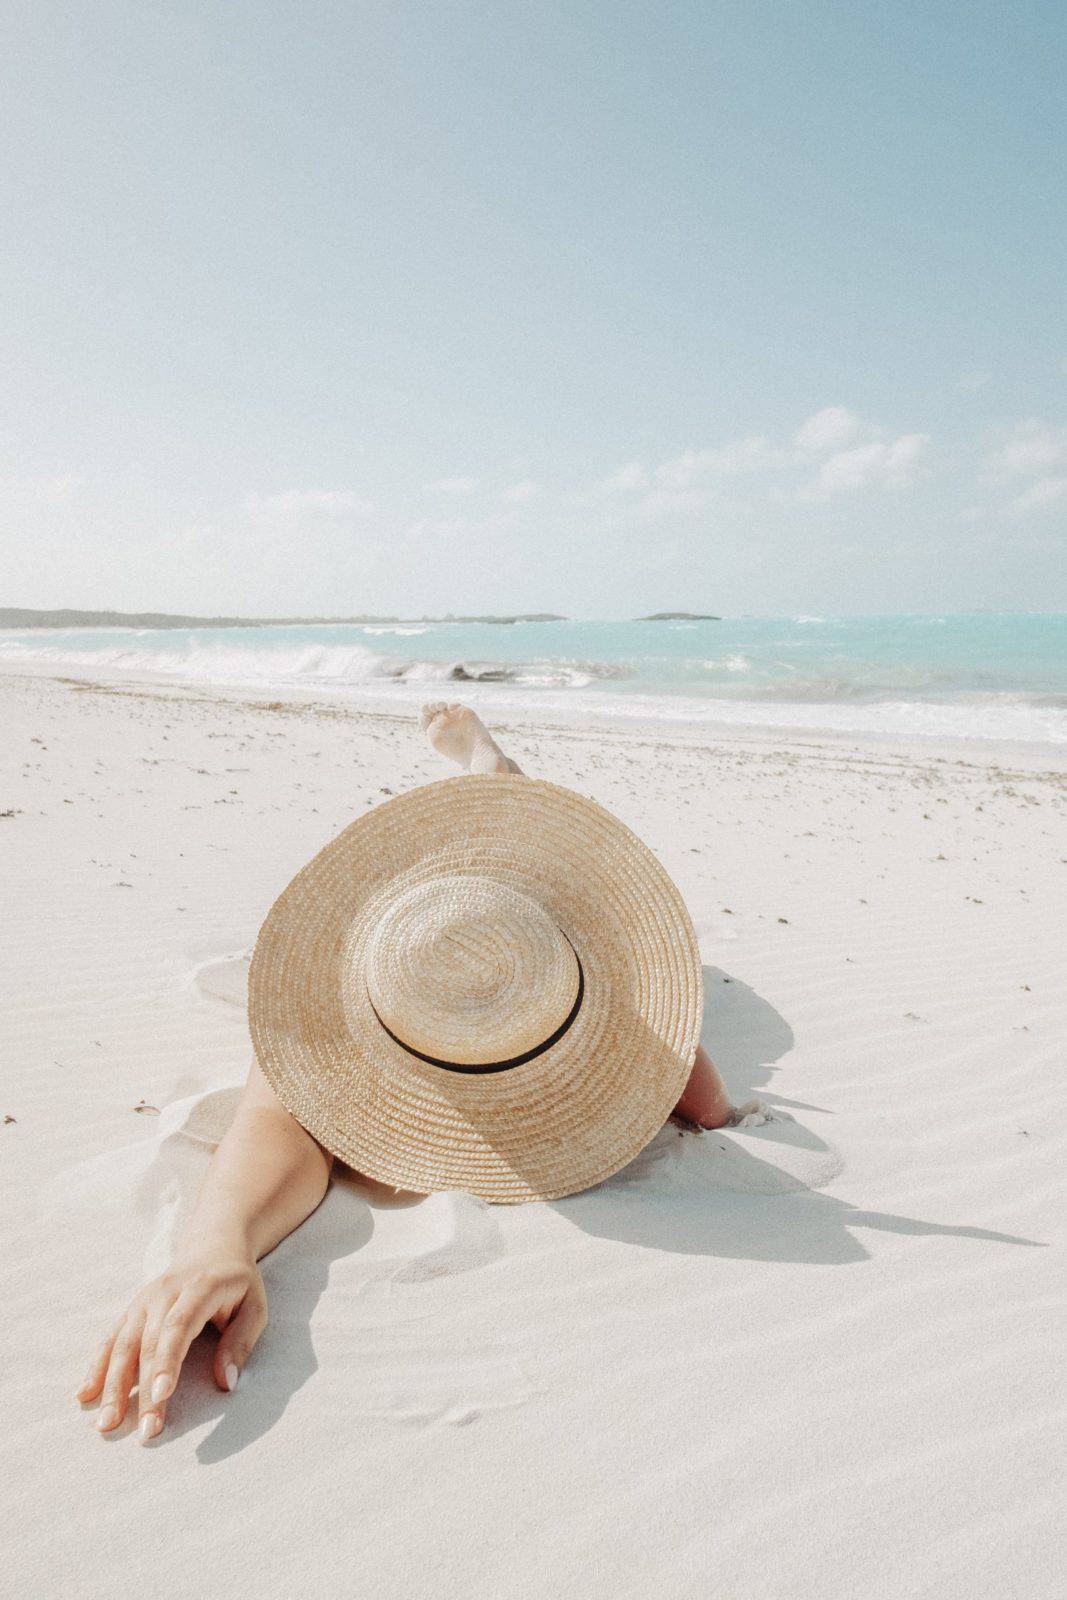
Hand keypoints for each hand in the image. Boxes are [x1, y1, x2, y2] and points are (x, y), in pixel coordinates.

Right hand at [75, 1242, 267, 1442]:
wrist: (212, 1246)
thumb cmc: (237, 1283)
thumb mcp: (254, 1306)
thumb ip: (241, 1341)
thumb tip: (227, 1382)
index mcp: (199, 1288)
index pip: (178, 1326)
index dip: (168, 1360)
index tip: (162, 1394)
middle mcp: (164, 1293)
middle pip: (148, 1343)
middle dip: (144, 1389)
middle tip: (146, 1431)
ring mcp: (143, 1301)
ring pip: (122, 1344)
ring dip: (112, 1385)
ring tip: (107, 1423)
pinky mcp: (131, 1310)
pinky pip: (110, 1339)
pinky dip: (96, 1367)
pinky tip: (84, 1395)